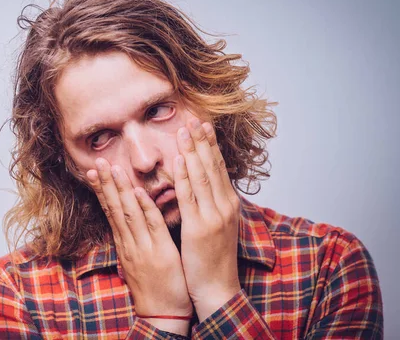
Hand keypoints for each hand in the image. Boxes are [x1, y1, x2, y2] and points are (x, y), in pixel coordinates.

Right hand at [87, 159, 192, 334]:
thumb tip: (132, 219)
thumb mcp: (138, 260)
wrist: (163, 314)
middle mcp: (129, 242)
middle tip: (97, 162)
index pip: (110, 211)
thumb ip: (134, 239)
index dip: (102, 189)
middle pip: (114, 208)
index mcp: (125, 243)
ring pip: (129, 213)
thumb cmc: (154, 286)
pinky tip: (138, 192)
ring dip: (120, 189)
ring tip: (112, 168)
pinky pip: (151, 226)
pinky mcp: (160, 252)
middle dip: (106, 184)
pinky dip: (144, 208)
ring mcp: (142, 247)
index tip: (94, 170)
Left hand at [174, 119, 240, 320]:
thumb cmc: (214, 258)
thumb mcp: (218, 226)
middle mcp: (224, 207)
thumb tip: (205, 184)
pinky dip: (184, 177)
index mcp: (228, 205)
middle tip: (194, 118)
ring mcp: (214, 217)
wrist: (217, 288)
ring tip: (185, 130)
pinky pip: (190, 197)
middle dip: (203, 141)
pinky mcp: (200, 228)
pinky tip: (178, 161)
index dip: (210, 145)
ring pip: (202, 176)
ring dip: (192, 151)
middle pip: (212, 167)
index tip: (203, 125)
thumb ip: (212, 204)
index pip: (219, 168)